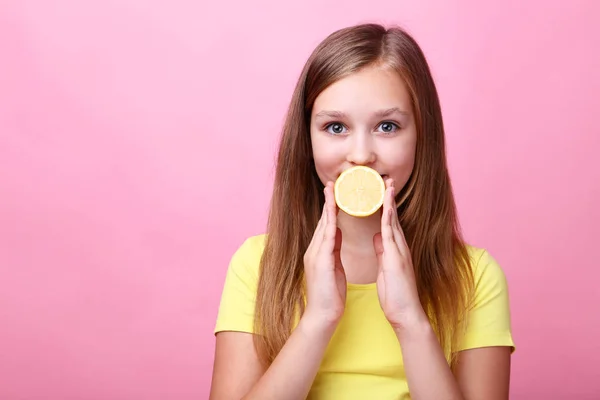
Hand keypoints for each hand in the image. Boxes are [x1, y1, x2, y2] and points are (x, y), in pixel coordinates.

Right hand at [303, 182, 345, 328]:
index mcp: (320, 252)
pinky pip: (327, 237)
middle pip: (323, 220)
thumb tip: (338, 234)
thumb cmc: (330, 295)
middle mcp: (314, 250)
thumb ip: (334, 249)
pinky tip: (334, 211)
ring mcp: (315, 254)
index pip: (326, 225)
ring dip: (328, 206)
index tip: (335, 193)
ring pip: (324, 225)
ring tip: (332, 190)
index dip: (331, 208)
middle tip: (332, 183)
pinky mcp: (320, 261)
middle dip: (328, 201)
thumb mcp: (334, 267)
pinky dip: (331, 222)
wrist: (323, 315)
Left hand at [373, 179, 427, 332]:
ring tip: (387, 184)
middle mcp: (399, 247)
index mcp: (394, 249)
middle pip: (392, 217)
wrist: (406, 314)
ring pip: (393, 221)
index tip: (379, 190)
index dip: (384, 205)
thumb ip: (383, 252)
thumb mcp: (386, 269)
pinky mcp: (397, 258)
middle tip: (386, 178)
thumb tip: (378, 238)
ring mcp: (400, 251)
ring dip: (390, 202)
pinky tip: (386, 206)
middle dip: (389, 198)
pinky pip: (391, 234)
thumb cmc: (396, 295)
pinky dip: (389, 218)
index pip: (388, 222)